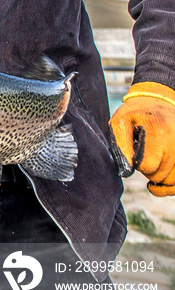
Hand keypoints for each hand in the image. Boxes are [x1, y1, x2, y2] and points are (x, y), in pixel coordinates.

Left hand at [109, 82, 174, 196]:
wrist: (160, 102)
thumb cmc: (136, 113)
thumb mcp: (120, 122)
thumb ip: (121, 146)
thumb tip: (127, 171)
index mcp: (160, 132)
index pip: (148, 165)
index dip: (136, 163)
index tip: (135, 151)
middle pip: (160, 175)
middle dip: (147, 170)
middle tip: (143, 153)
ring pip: (172, 181)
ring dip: (158, 177)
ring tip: (151, 160)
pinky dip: (169, 187)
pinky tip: (156, 183)